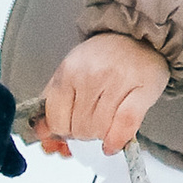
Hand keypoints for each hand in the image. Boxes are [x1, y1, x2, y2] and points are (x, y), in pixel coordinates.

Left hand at [40, 35, 170, 156]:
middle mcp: (90, 74)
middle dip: (83, 133)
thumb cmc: (103, 58)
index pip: (56, 119)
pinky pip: (125, 124)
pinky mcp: (141, 90)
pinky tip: (112, 145)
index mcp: (68, 70)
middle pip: (79, 127)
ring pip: (100, 129)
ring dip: (100, 135)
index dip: (62, 131)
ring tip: (105, 124)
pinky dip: (116, 140)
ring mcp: (117, 82)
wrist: (138, 37)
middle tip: (91, 122)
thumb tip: (41, 133)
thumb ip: (54, 102)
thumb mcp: (71, 71)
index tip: (70, 128)